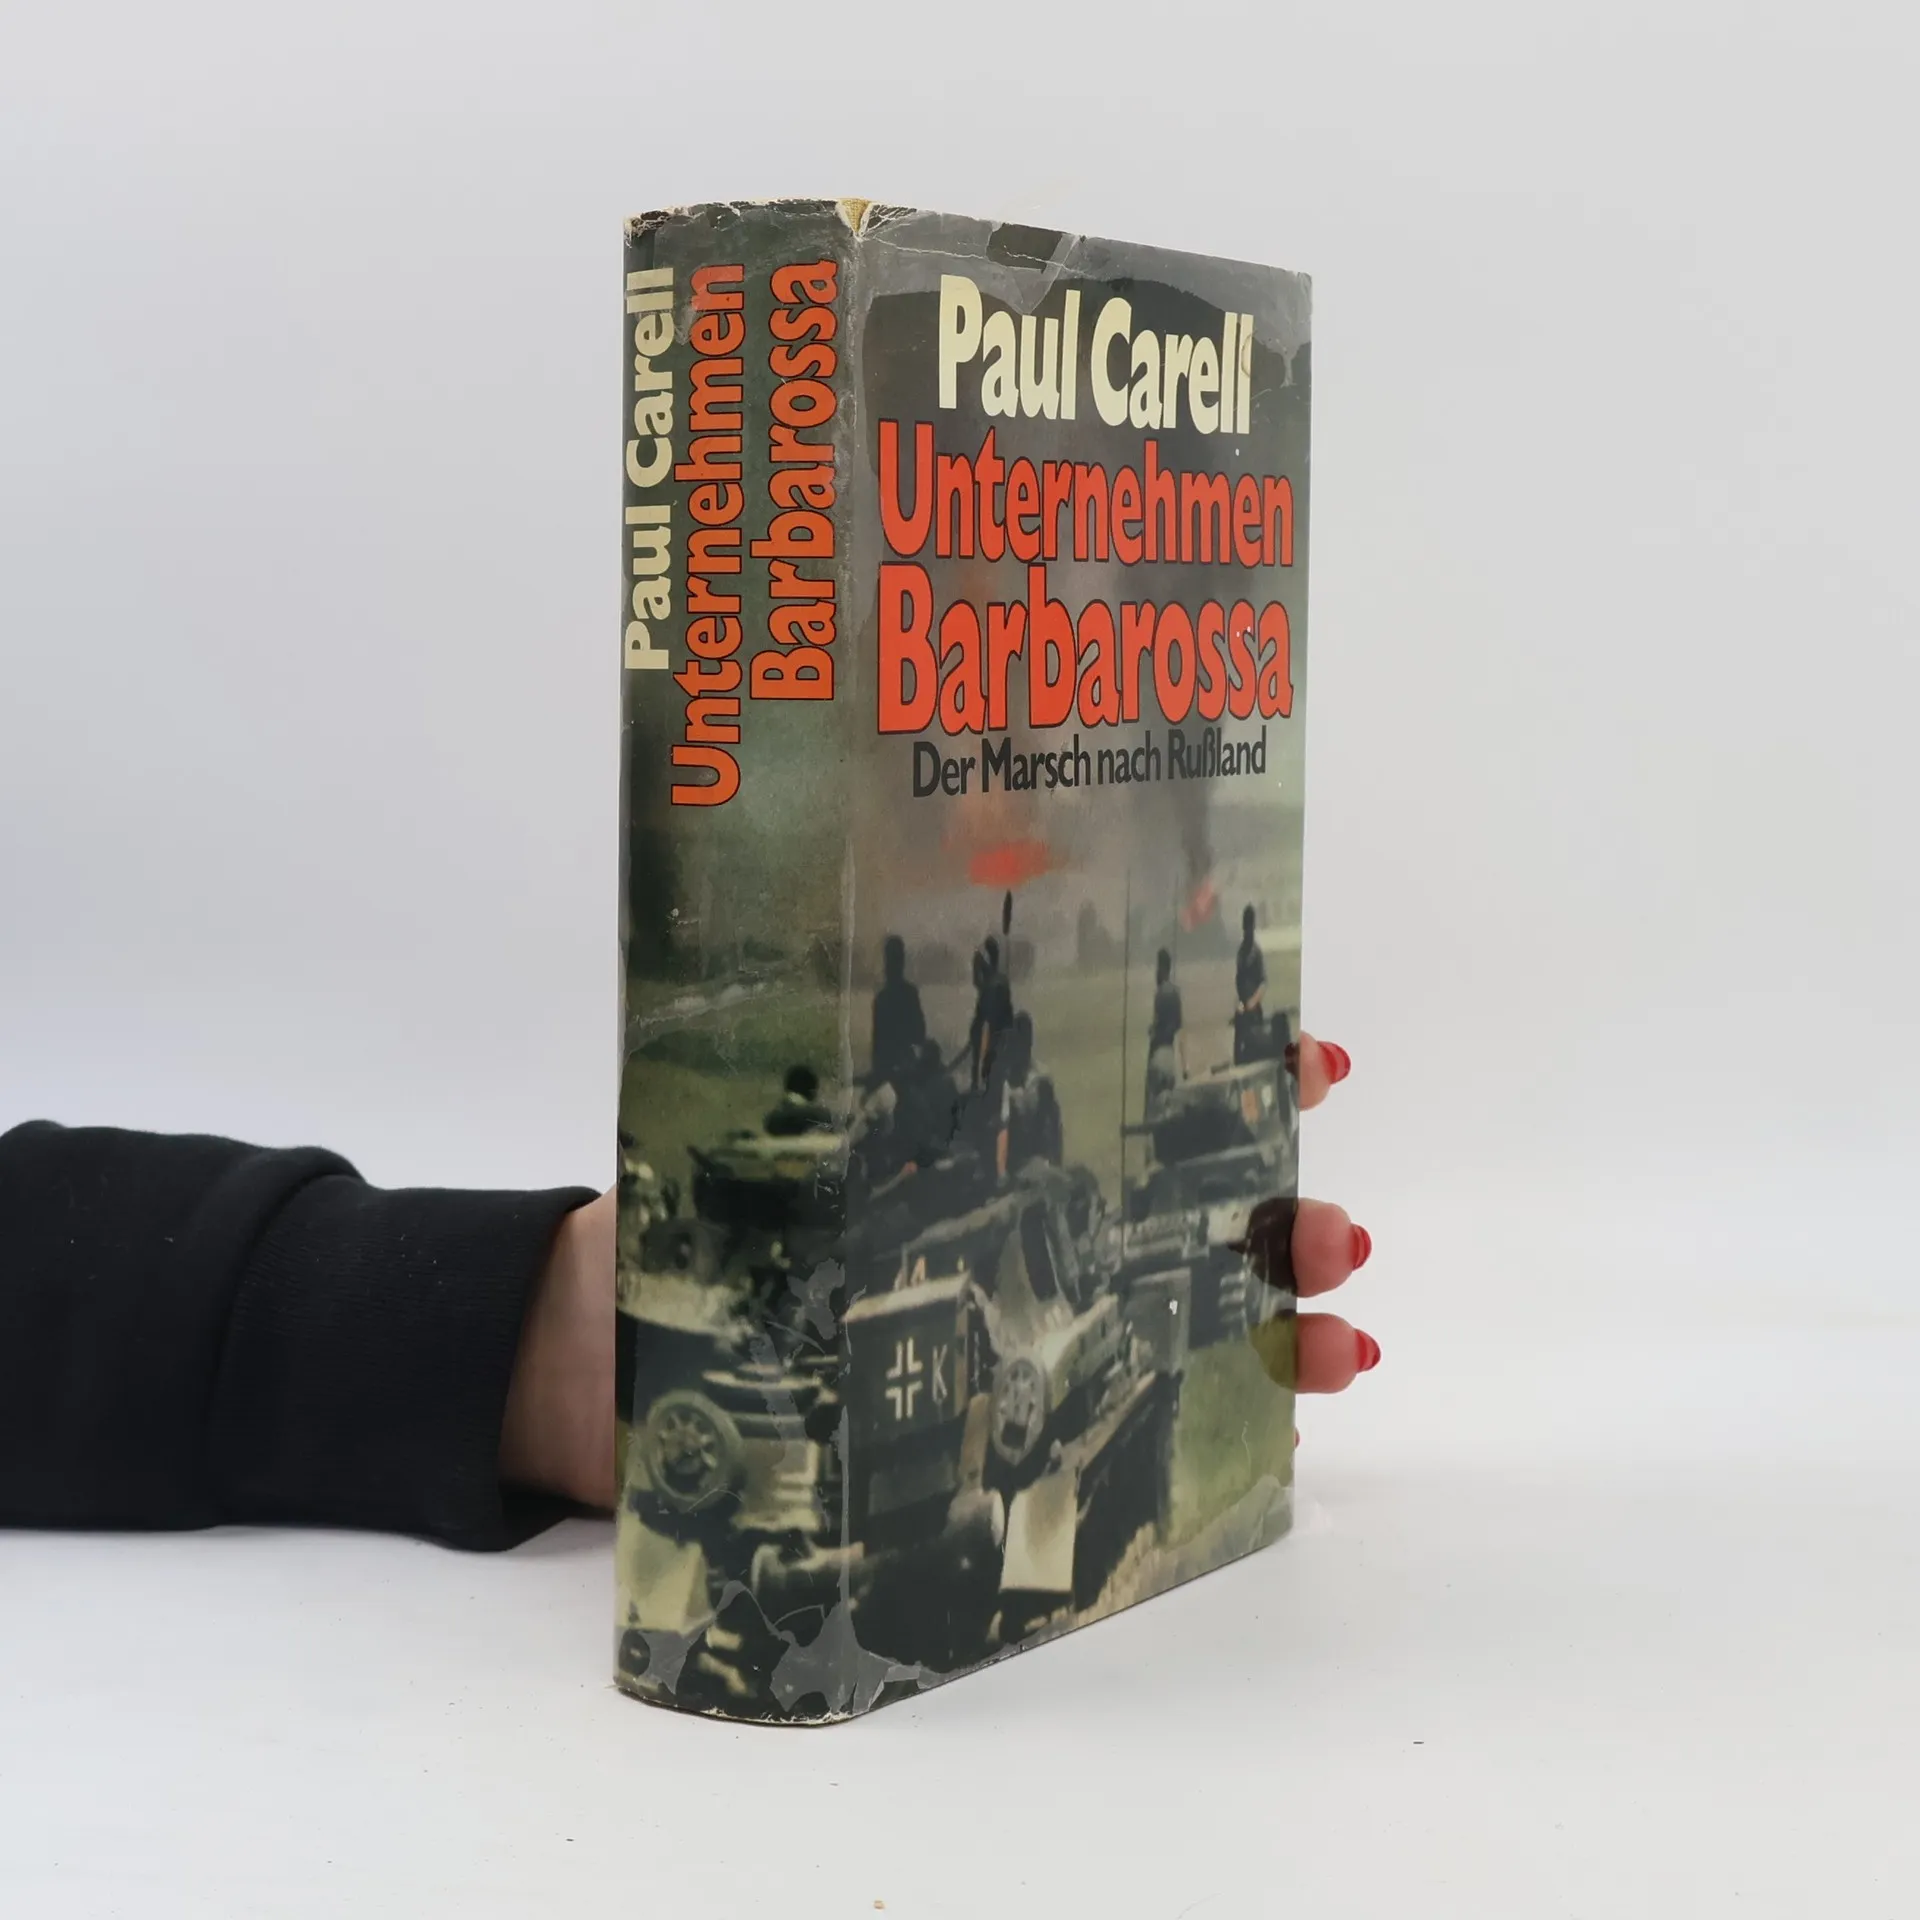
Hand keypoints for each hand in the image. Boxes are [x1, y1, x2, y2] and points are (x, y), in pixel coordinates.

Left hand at [499, 1033, 1372, 1508]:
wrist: (585, 1378)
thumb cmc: (666, 1243)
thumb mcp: (757, 1153)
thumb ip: (836, 1097)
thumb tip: (911, 976)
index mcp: (966, 1153)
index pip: (1115, 1100)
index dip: (1215, 1074)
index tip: (1302, 1059)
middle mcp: (1006, 1232)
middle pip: (1169, 1209)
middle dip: (1268, 1206)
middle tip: (1327, 1227)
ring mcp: (1011, 1331)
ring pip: (1172, 1311)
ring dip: (1273, 1312)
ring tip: (1338, 1326)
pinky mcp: (995, 1427)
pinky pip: (1123, 1413)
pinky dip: (1220, 1409)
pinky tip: (1288, 1425)